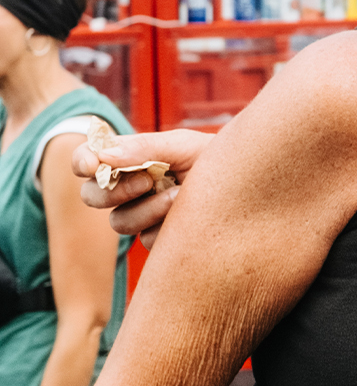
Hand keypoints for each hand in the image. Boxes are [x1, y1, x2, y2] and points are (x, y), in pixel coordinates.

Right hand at [75, 129, 214, 247]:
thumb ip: (144, 148)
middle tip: (146, 183)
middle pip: (92, 196)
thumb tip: (104, 158)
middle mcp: (128, 188)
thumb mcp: (183, 145)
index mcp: (128, 159)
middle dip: (114, 191)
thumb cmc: (211, 157)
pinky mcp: (158, 238)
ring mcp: (141, 215)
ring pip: (120, 222)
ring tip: (181, 195)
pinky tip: (190, 214)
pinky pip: (148, 239)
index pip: (89, 160)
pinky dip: (168, 225)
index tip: (92, 166)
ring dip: (149, 209)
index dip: (82, 162)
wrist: (245, 184)